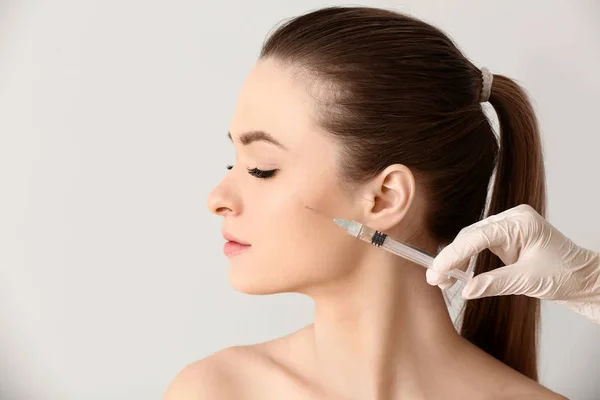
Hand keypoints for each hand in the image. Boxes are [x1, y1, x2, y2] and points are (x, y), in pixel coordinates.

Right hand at [426, 204, 599, 323]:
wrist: (583, 279)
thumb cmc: (566, 275)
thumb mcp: (528, 281)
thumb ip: (494, 284)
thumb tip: (466, 290)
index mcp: (521, 223)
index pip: (478, 236)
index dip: (454, 254)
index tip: (437, 270)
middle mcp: (512, 220)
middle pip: (470, 236)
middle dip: (451, 258)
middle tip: (435, 279)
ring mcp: (508, 228)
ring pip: (471, 240)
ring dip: (455, 260)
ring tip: (443, 281)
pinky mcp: (505, 238)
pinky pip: (478, 246)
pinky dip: (466, 260)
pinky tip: (457, 274)